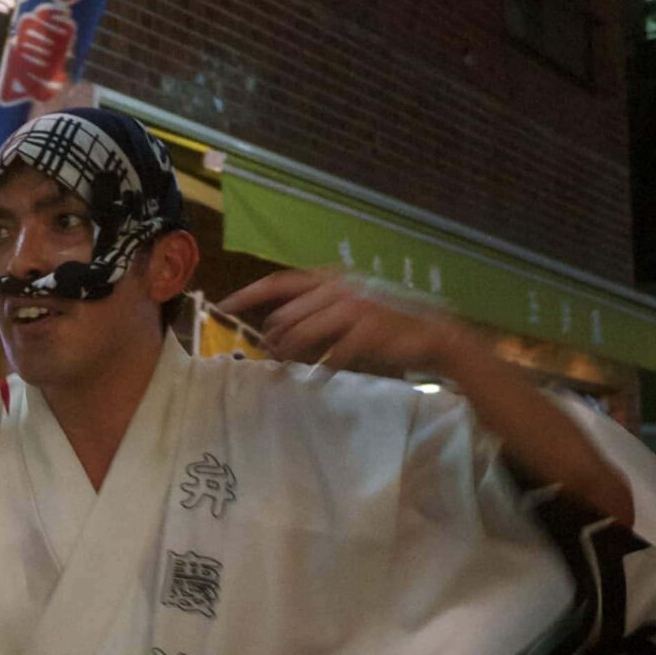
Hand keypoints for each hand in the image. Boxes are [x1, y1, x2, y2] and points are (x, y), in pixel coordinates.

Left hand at [219, 270, 463, 375]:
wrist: (432, 334)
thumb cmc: (385, 324)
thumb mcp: (346, 310)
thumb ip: (313, 313)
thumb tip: (273, 332)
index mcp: (333, 278)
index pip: (280, 281)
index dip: (249, 293)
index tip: (223, 304)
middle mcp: (340, 287)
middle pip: (286, 316)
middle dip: (274, 339)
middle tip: (272, 356)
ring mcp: (355, 307)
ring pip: (302, 336)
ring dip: (292, 355)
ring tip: (290, 366)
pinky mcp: (367, 330)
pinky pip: (331, 356)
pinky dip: (324, 368)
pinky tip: (322, 376)